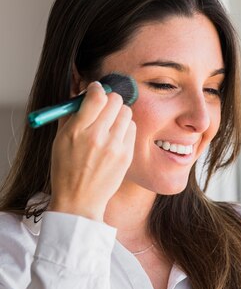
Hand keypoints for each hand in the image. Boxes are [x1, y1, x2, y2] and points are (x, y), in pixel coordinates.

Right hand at [49, 81, 136, 220]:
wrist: (79, 200)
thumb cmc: (66, 169)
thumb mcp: (60, 139)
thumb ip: (71, 114)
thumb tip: (84, 92)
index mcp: (77, 131)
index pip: (96, 96)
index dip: (97, 89)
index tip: (96, 90)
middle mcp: (97, 137)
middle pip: (115, 101)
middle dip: (109, 100)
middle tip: (104, 107)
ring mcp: (114, 147)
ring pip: (126, 112)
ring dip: (118, 113)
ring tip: (109, 124)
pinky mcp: (126, 156)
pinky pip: (132, 129)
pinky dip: (124, 128)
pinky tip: (115, 137)